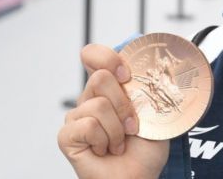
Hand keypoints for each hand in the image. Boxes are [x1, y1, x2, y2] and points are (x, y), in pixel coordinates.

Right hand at [57, 44, 168, 178]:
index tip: (127, 75)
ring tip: (121, 141)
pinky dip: (104, 140)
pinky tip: (106, 150)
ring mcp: (76, 116)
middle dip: (124, 104)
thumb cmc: (147, 146)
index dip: (107, 58)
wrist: (140, 175)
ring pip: (97, 104)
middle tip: (133, 125)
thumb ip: (147, 86)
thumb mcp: (155, 109)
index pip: (93, 55)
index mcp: (110, 86)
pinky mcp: (67, 136)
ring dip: (118, 128)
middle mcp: (90, 98)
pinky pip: (87, 125)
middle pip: (100, 77)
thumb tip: (155, 65)